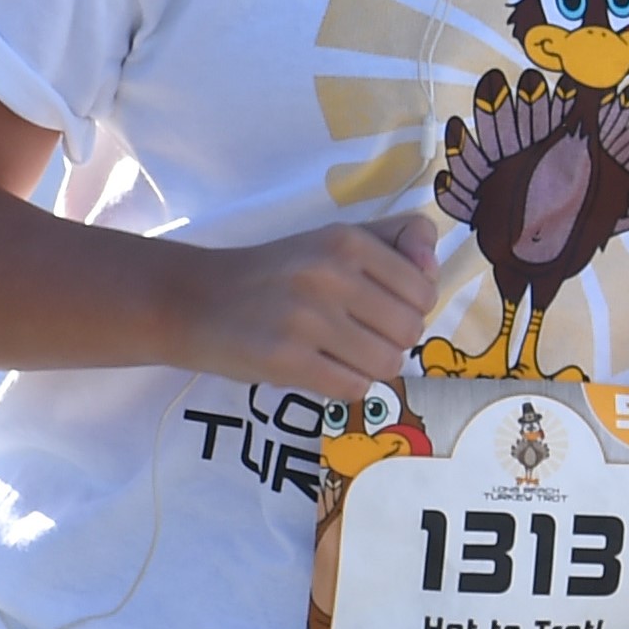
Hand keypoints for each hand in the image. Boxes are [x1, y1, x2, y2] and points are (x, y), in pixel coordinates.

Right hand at [169, 213, 435, 399]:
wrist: (194, 300)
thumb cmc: (277, 273)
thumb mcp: (333, 240)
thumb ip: (394, 243)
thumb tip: (433, 270)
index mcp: (348, 240)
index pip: (424, 288)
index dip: (411, 307)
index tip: (382, 309)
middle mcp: (330, 274)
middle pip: (410, 329)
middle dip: (394, 341)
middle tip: (362, 337)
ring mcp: (306, 319)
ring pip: (388, 363)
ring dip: (372, 368)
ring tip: (344, 356)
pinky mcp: (285, 360)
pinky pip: (353, 388)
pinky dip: (347, 386)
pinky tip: (324, 371)